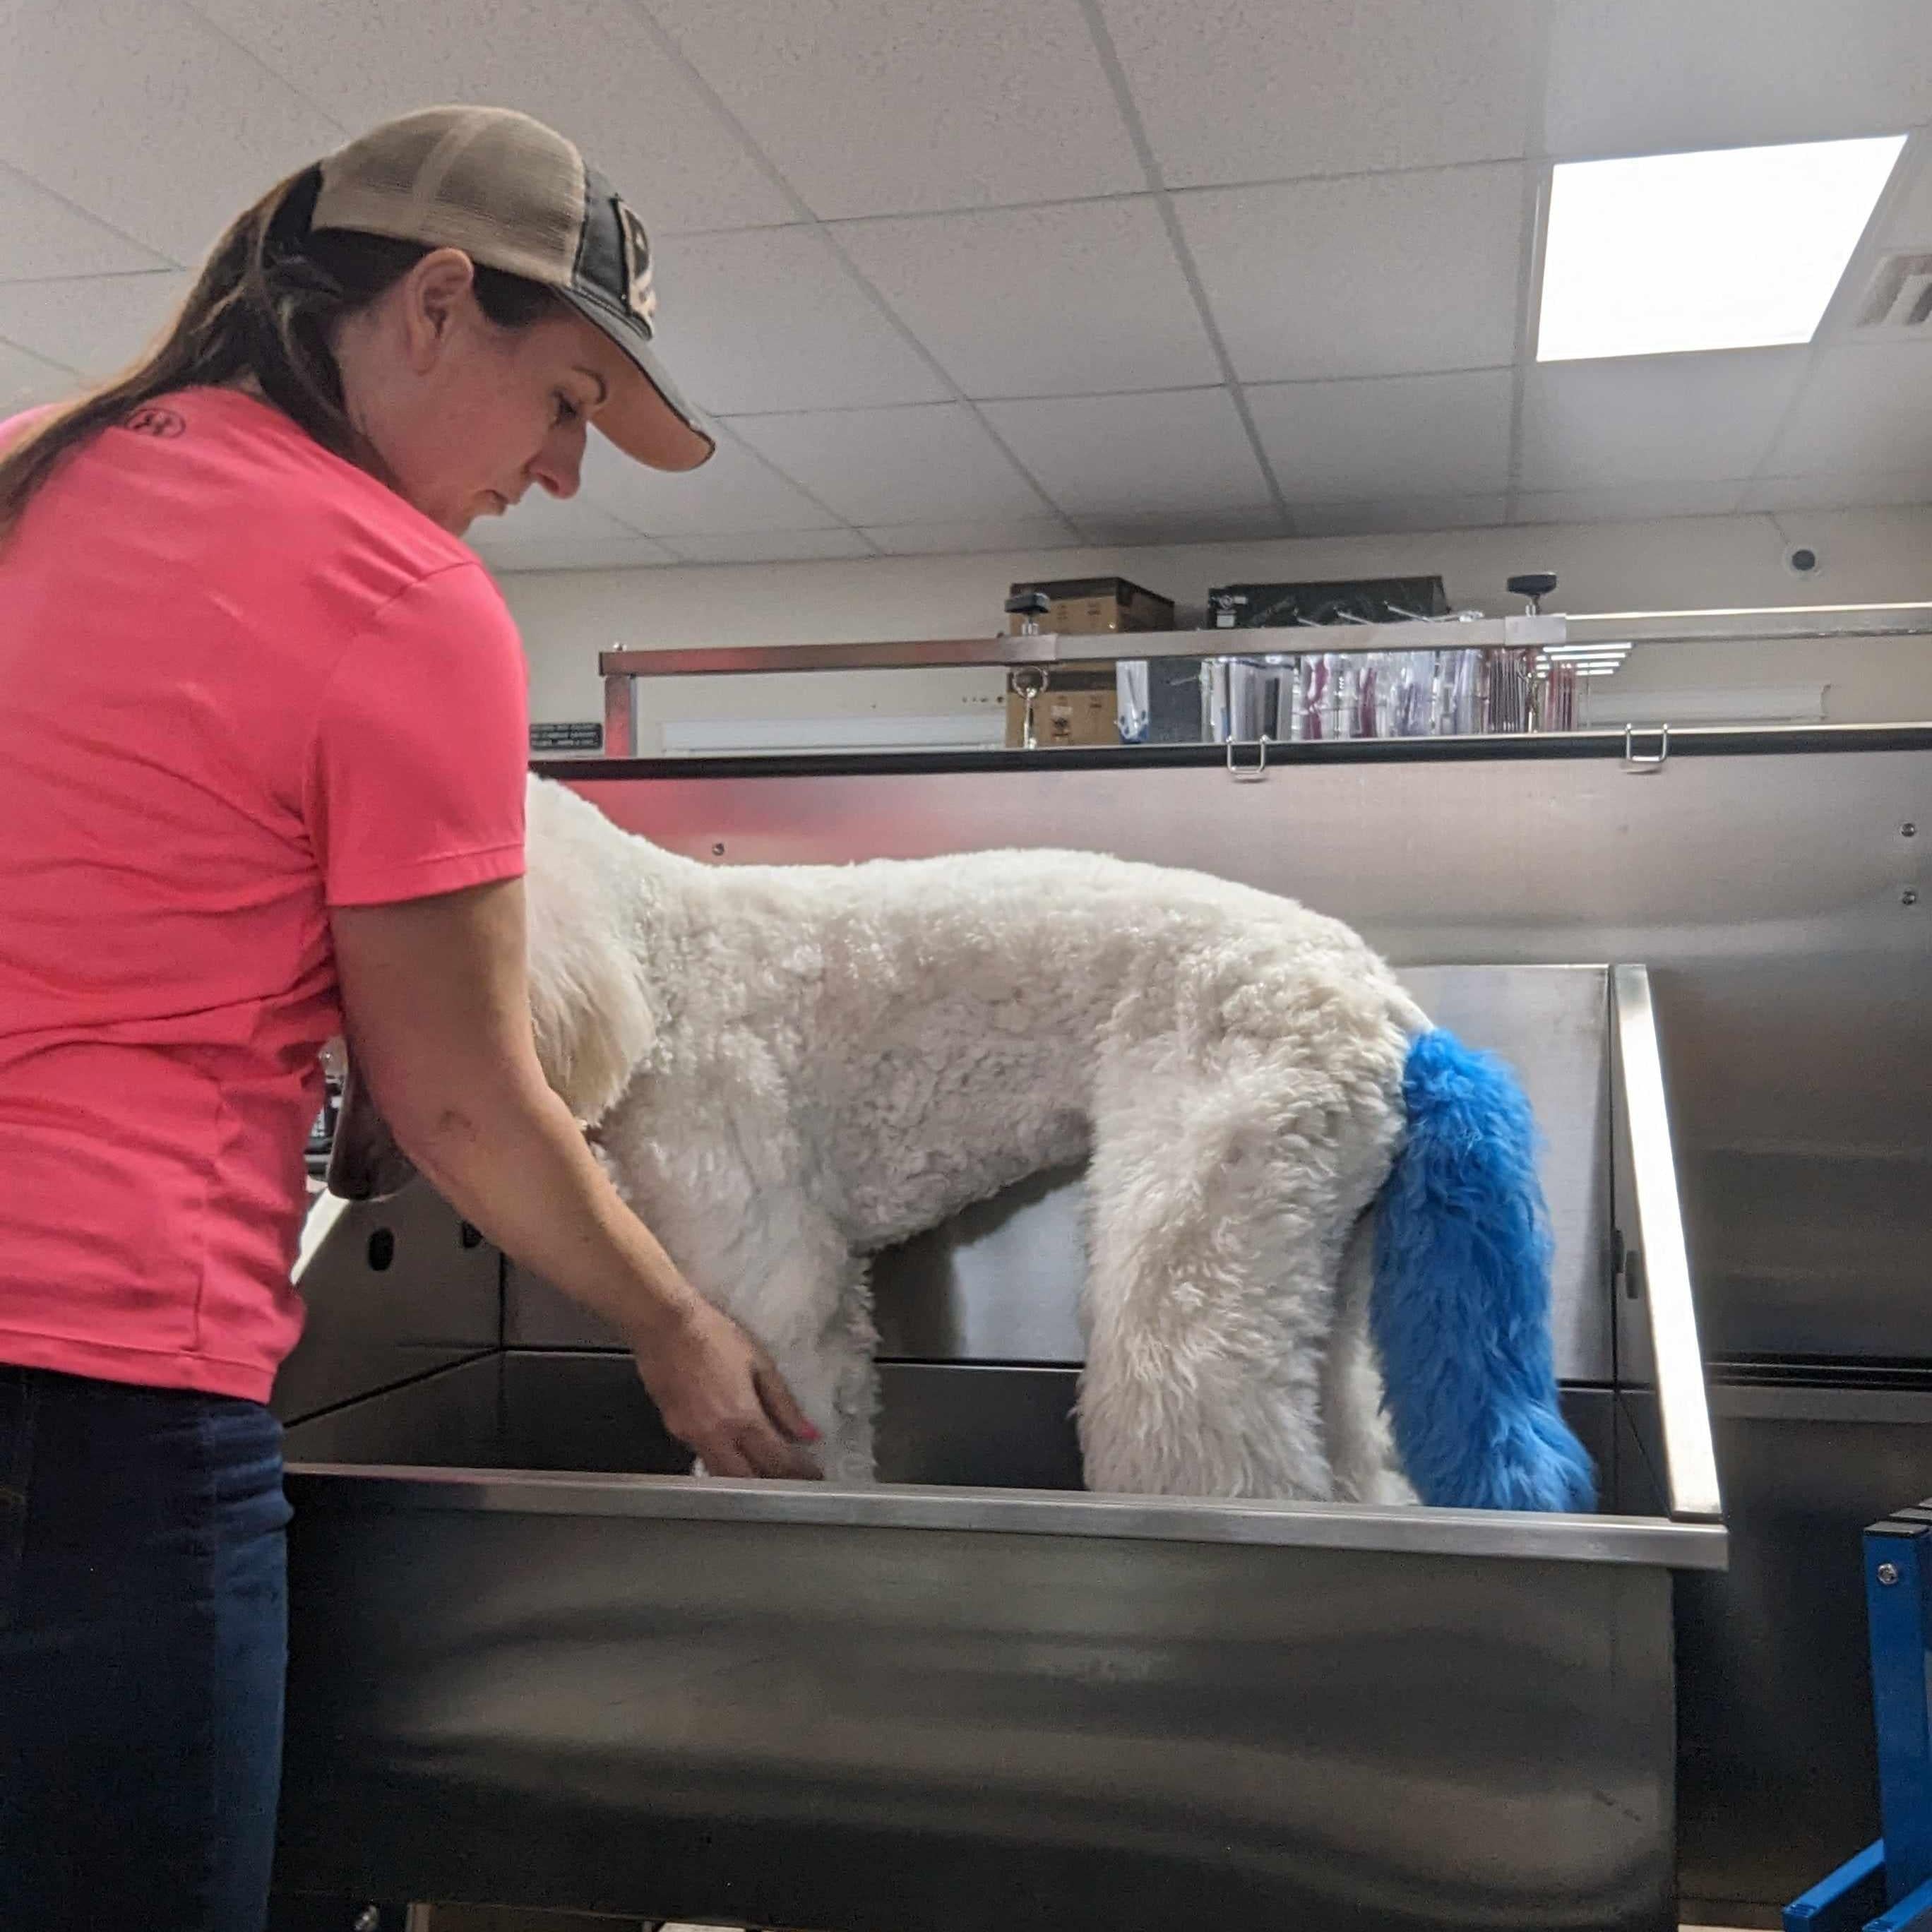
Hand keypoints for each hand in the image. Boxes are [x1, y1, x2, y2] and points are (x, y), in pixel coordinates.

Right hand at [631, 1295, 822, 1479]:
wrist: (664, 1325)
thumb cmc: (714, 1336)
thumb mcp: (759, 1362)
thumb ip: (784, 1404)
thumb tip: (808, 1434)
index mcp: (742, 1417)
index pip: (776, 1460)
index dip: (799, 1473)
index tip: (814, 1477)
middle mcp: (715, 1435)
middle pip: (747, 1480)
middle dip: (772, 1484)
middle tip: (792, 1481)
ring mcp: (690, 1436)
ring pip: (722, 1475)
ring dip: (746, 1479)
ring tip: (768, 1471)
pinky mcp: (674, 1430)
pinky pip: (704, 1457)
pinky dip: (724, 1461)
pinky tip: (736, 1450)